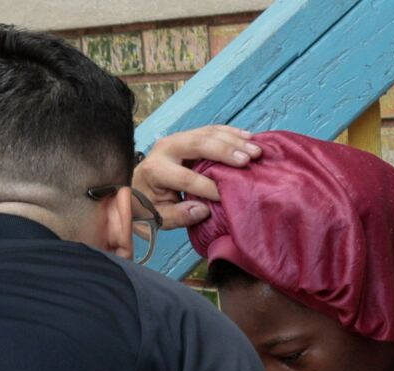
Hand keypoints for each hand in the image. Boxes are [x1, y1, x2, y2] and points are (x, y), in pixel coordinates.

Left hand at [133, 125, 262, 229]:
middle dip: (225, 152)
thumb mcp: (158, 217)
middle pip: (198, 145)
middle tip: (248, 160)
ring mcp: (177, 138)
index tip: (226, 196)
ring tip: (255, 150)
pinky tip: (248, 138)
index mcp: (155, 170)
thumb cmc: (150, 204)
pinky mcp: (188, 135)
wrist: (138, 184)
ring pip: (208, 133)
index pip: (185, 177)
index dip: (207, 187)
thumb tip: (203, 210)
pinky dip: (231, 133)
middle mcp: (165, 148)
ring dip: (234, 141)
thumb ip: (178, 216)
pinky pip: (212, 130)